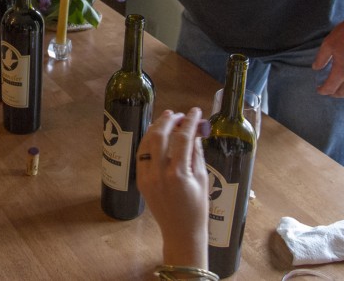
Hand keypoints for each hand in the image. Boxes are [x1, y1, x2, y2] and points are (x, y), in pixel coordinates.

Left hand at [136, 108, 208, 268]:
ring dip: (156, 128)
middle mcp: (159, 174)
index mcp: (178, 174)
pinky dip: (148, 142)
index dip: (190, 122)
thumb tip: (195, 133)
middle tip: (179, 114)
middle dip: (169, 120)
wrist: (181, 232)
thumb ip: (196, 154)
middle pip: (160, 136)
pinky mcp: (140, 181)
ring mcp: (147, 178)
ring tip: (167, 119)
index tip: (196, 111)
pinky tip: (157, 135)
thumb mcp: (203, 179)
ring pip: (146, 143)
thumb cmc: (197, 209)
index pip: (183, 139)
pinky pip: (141, 155)